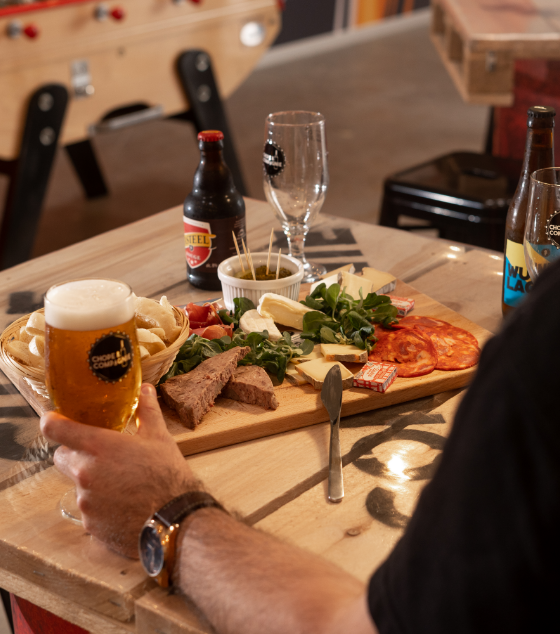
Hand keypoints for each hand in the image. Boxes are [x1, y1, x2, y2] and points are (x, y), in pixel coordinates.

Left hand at [40, 383, 196, 557]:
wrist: (175, 519)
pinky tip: (124, 504)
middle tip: (102, 454)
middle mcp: (84, 473)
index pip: (54, 428)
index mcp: (98, 446)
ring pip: (78, 484)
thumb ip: (146, 411)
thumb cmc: (168, 474)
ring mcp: (85, 501)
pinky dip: (101, 505)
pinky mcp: (90, 524)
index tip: (56, 418)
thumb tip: (145, 389)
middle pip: (62, 457)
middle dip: (76, 454)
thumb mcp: (159, 437)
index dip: (52, 421)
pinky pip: (89, 509)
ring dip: (92, 481)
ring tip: (121, 483)